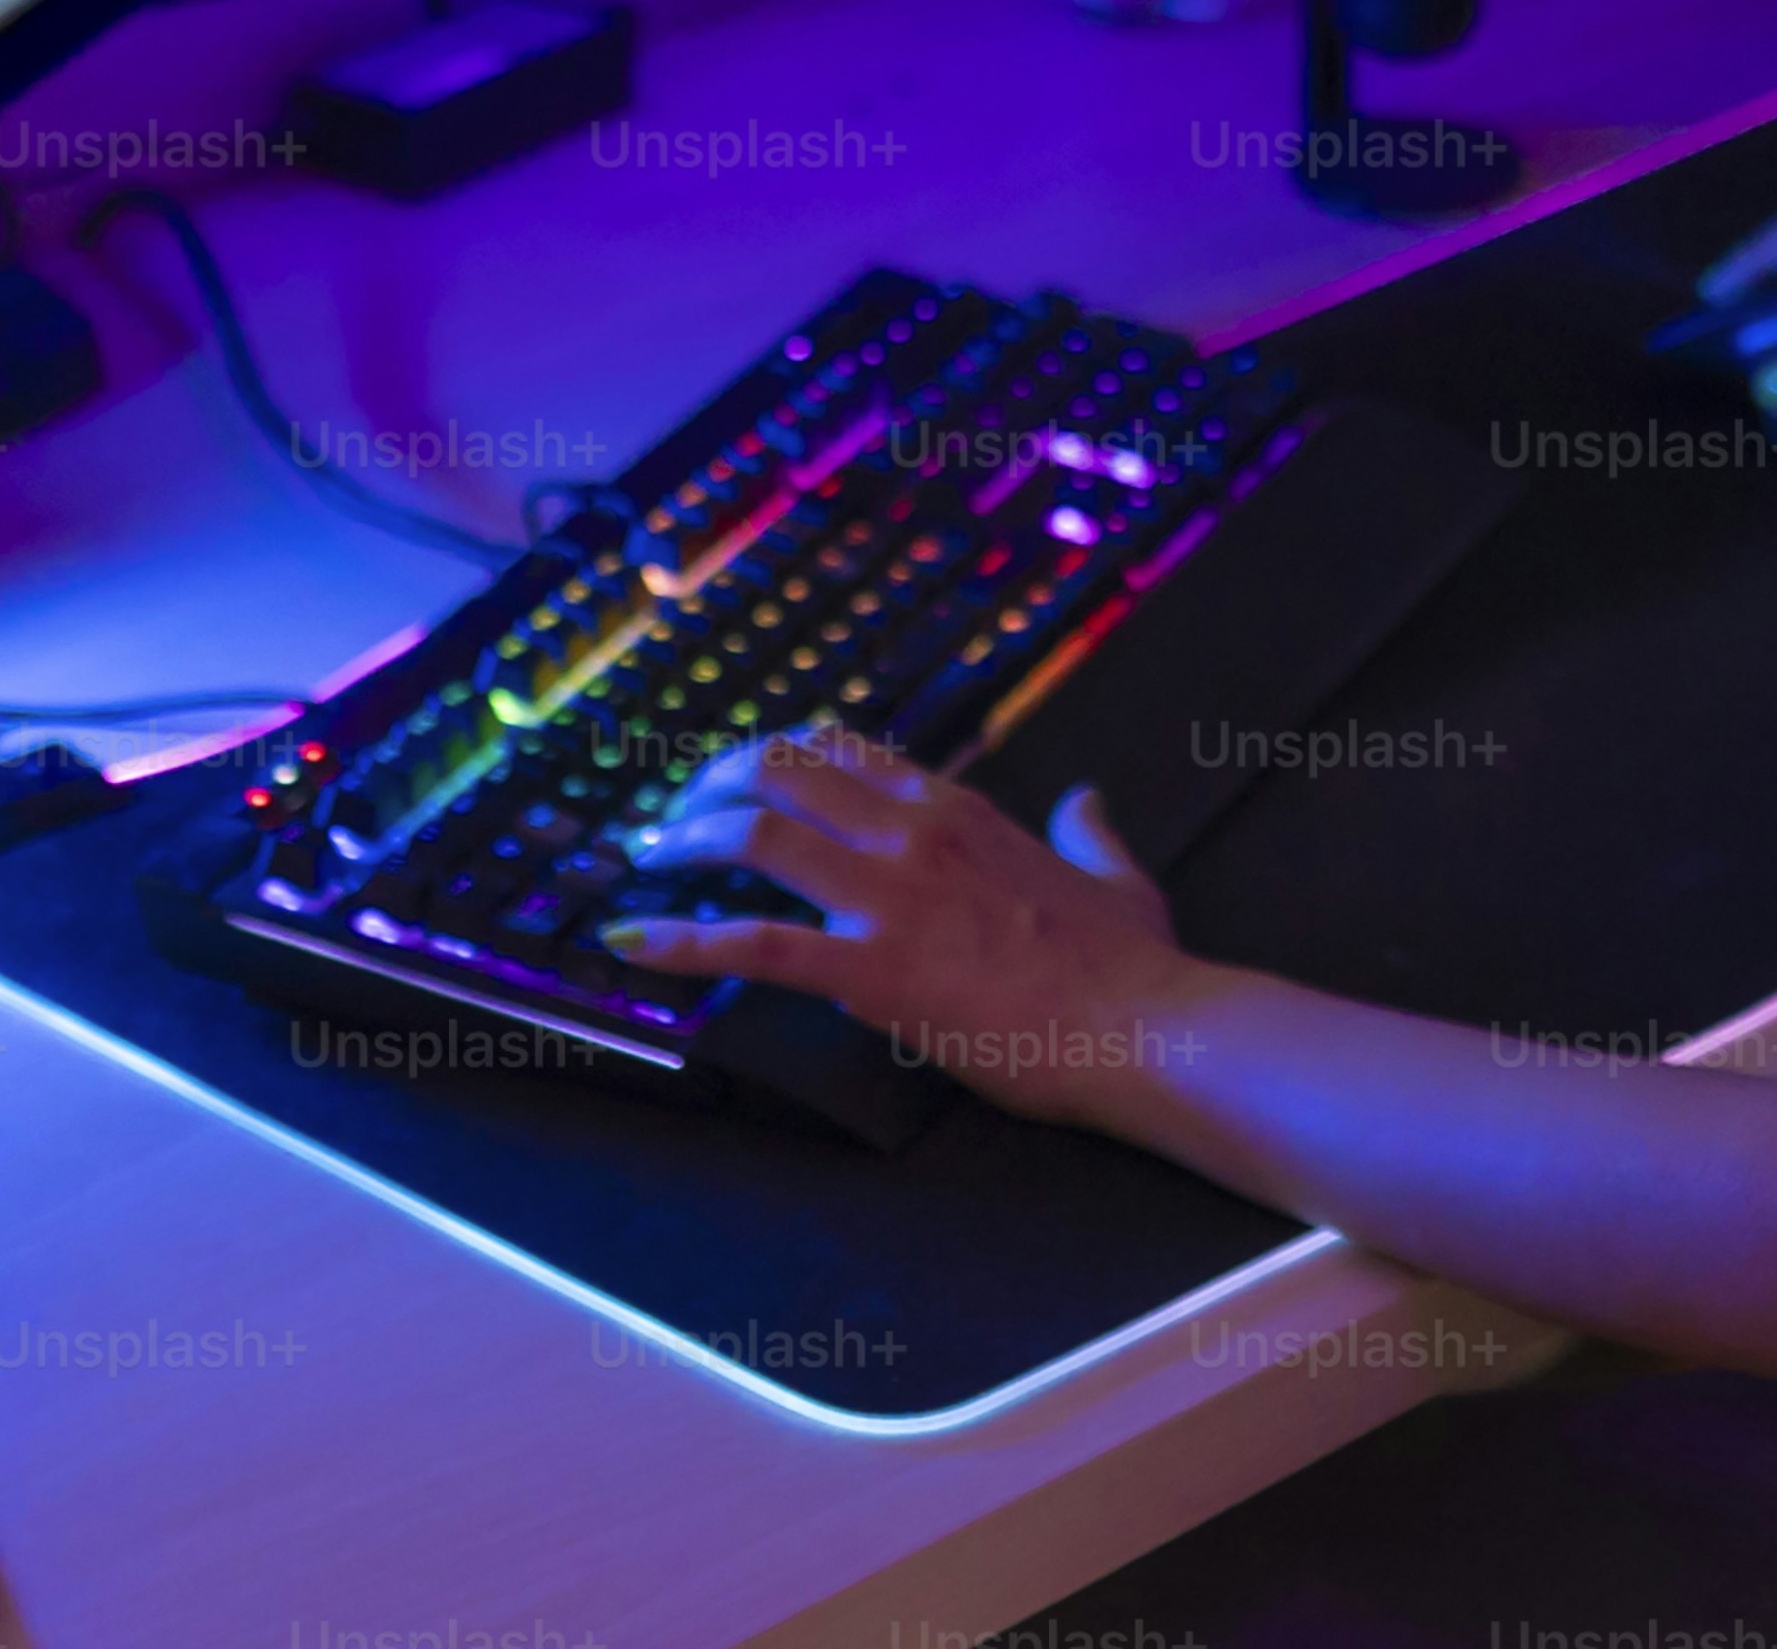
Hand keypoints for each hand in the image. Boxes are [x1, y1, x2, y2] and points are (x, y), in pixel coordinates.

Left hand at [598, 730, 1202, 1126]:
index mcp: (958, 809)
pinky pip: (753, 945)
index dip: (774, 755)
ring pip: (754, 832)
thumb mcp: (1119, 875)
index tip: (735, 780)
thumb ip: (1090, 831)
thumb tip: (1088, 799)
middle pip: (780, 768)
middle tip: (671, 822)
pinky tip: (631, 942)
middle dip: (709, 783)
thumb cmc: (1133, 965)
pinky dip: (679, 941)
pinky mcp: (871, 969)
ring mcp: (890, 896)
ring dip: (682, 841)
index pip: (842, 748)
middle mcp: (913, 833)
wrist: (1145, 1028)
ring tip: (645, 864)